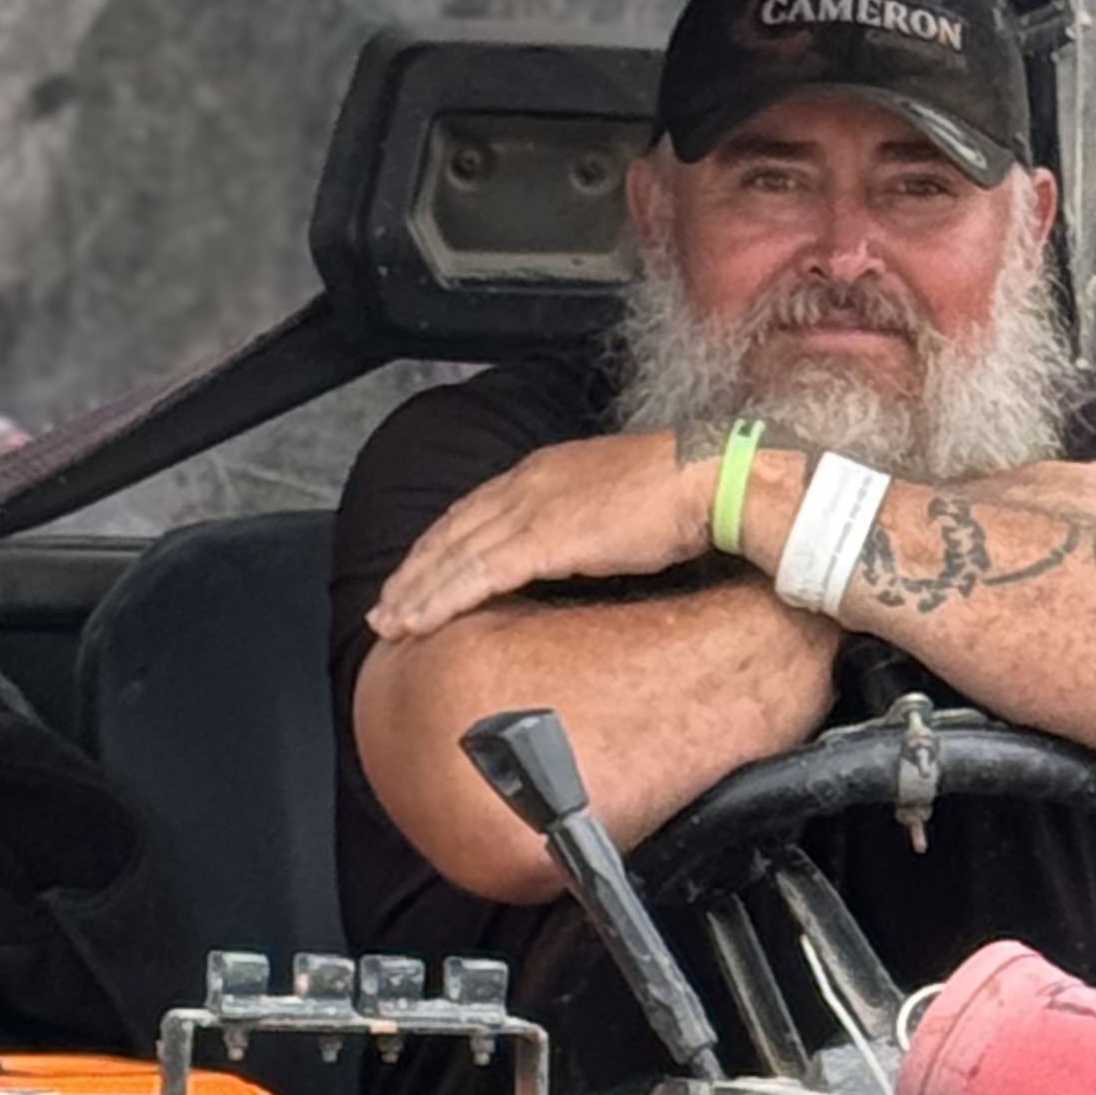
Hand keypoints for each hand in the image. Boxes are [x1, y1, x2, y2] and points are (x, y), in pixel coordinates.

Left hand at [366, 431, 712, 644]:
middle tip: (385, 606)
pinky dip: (441, 598)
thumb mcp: (624, 500)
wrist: (710, 477)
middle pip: (452, 530)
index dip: (444, 543)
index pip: (477, 510)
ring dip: (417, 590)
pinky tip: (421, 621)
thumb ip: (593, 522)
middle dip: (415, 570)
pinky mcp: (542, 538)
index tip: (421, 572)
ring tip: (390, 623)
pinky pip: (476, 573)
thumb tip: (590, 548)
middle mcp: (527, 484)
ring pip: (454, 554)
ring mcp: (531, 509)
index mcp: (546, 471)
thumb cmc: (686, 491)